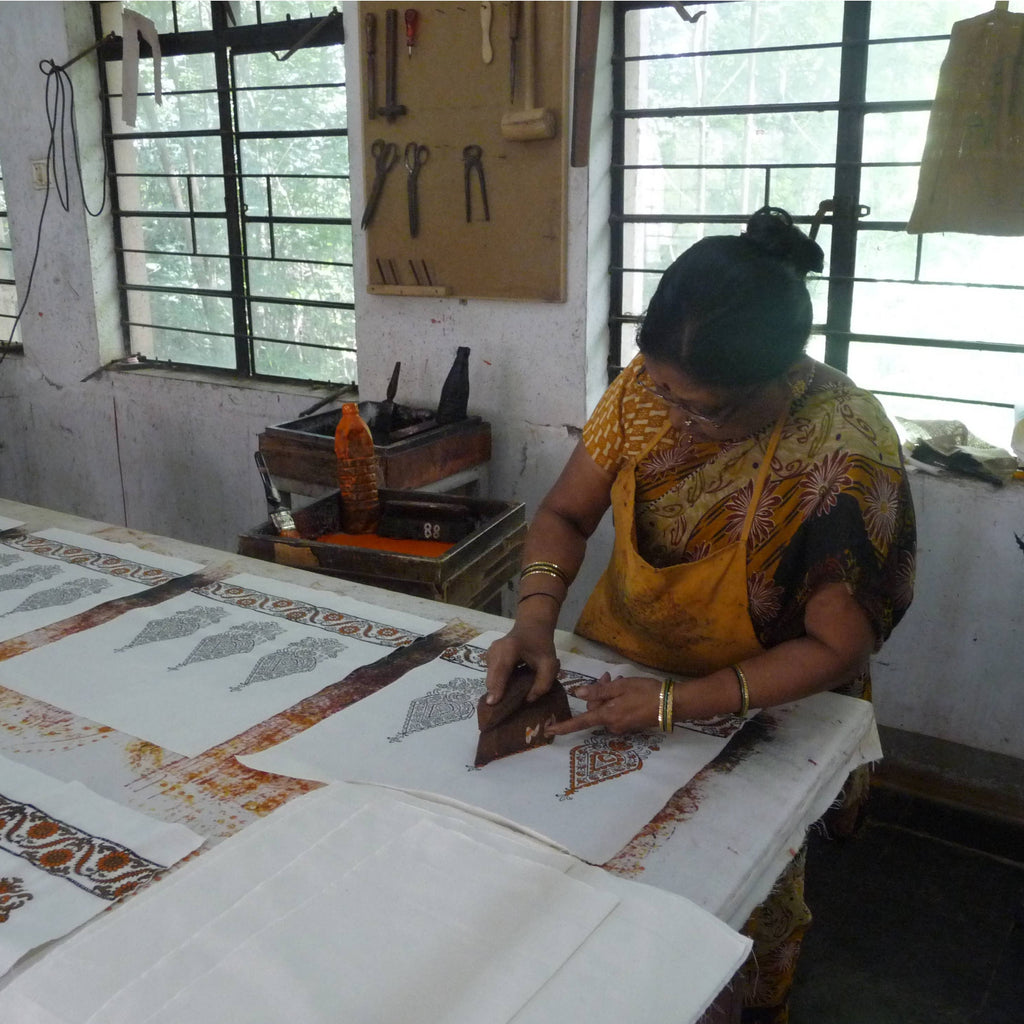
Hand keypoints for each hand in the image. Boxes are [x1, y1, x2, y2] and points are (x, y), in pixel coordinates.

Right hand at [484, 621, 560, 703]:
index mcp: (509, 649)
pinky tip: (509, 687)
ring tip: (510, 698)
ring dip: (498, 689)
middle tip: (506, 709)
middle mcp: (494, 650)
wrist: (532, 625)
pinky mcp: (488, 657)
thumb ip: (543, 683)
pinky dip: (498, 683)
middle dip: (496, 693)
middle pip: (492, 677)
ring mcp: (489, 653)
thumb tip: (528, 700)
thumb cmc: (541, 644)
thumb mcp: (549, 664)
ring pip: (490, 678)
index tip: (492, 704)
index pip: (501, 670)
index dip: (497, 687)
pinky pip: (491, 675)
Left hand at [546, 673, 661, 735]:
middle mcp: (612, 725)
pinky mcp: (630, 724)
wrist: (672, 704)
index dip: (564, 726)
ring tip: (618, 679)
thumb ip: (599, 691)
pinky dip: (616, 700)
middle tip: (608, 676)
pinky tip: (625, 688)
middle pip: (594, 709)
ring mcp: (622, 726)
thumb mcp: (621, 687)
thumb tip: (577, 693)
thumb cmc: (646, 693)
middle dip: (597, 693)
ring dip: (608, 694)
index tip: (549, 731)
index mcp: (607, 716)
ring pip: (606, 709)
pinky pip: (615, 712)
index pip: (580, 722)